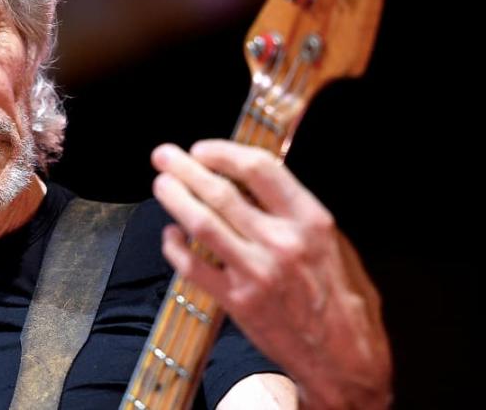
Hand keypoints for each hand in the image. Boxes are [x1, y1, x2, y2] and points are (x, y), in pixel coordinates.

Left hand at [151, 140, 391, 408]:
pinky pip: (193, 267)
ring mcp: (256, 272)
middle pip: (221, 192)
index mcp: (311, 221)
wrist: (344, 358)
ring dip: (175, 199)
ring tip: (161, 185)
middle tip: (164, 156)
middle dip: (186, 169)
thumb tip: (251, 182)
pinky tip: (170, 234)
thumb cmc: (341, 298)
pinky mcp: (236, 301)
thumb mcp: (333, 244)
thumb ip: (294, 213)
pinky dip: (175, 247)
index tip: (203, 149)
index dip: (224, 153)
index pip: (260, 170)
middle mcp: (281, 243)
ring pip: (201, 224)